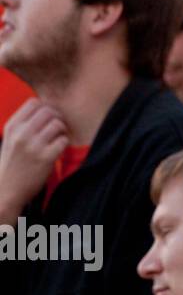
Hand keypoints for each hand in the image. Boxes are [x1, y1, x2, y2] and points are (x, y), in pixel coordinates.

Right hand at [0, 99, 67, 220]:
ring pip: (58, 124)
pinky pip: (63, 141)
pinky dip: (64, 143)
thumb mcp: (9, 140)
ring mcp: (34, 146)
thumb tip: (46, 108)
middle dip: (57, 118)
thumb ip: (23, 125)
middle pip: (49, 111)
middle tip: (57, 128)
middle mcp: (21, 134)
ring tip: (57, 139)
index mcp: (12, 127)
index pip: (34, 103)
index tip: (48, 117)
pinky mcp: (46, 158)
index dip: (46, 108)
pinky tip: (58, 149)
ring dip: (62, 131)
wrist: (6, 191)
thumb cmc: (11, 164)